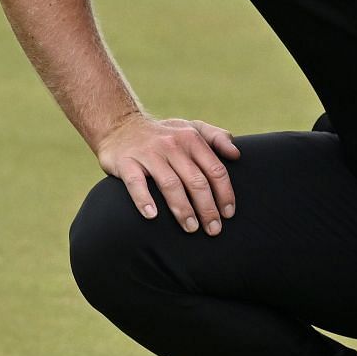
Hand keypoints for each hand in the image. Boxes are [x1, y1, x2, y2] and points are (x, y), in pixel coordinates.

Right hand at [96, 114, 240, 234]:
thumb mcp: (190, 128)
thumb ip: (216, 137)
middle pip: (196, 181)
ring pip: (170, 184)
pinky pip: (136, 183)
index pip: (215, 170)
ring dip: (183, 210)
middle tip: (213, 230)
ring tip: (190, 228)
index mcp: (191, 139)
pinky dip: (144, 200)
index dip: (224, 194)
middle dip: (207, 209)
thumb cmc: (161, 134)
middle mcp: (172, 145)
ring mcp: (148, 153)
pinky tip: (152, 216)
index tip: (228, 214)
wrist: (119, 126)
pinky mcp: (125, 162)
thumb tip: (236, 154)